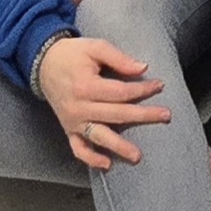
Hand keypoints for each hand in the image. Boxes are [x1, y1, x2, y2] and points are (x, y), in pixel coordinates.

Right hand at [38, 34, 170, 168]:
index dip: (142, 90)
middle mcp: (79, 107)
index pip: (121, 92)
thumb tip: (143, 68)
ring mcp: (73, 121)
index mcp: (86, 86)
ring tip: (137, 156)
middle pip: (116, 114)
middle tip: (166, 116)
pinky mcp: (68, 129)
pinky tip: (106, 164)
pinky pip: (78, 148)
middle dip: (143, 116)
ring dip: (119, 147)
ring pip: (99, 136)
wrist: (44, 64)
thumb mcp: (95, 47)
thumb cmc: (73, 54)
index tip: (160, 85)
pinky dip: (90, 158)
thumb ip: (119, 58)